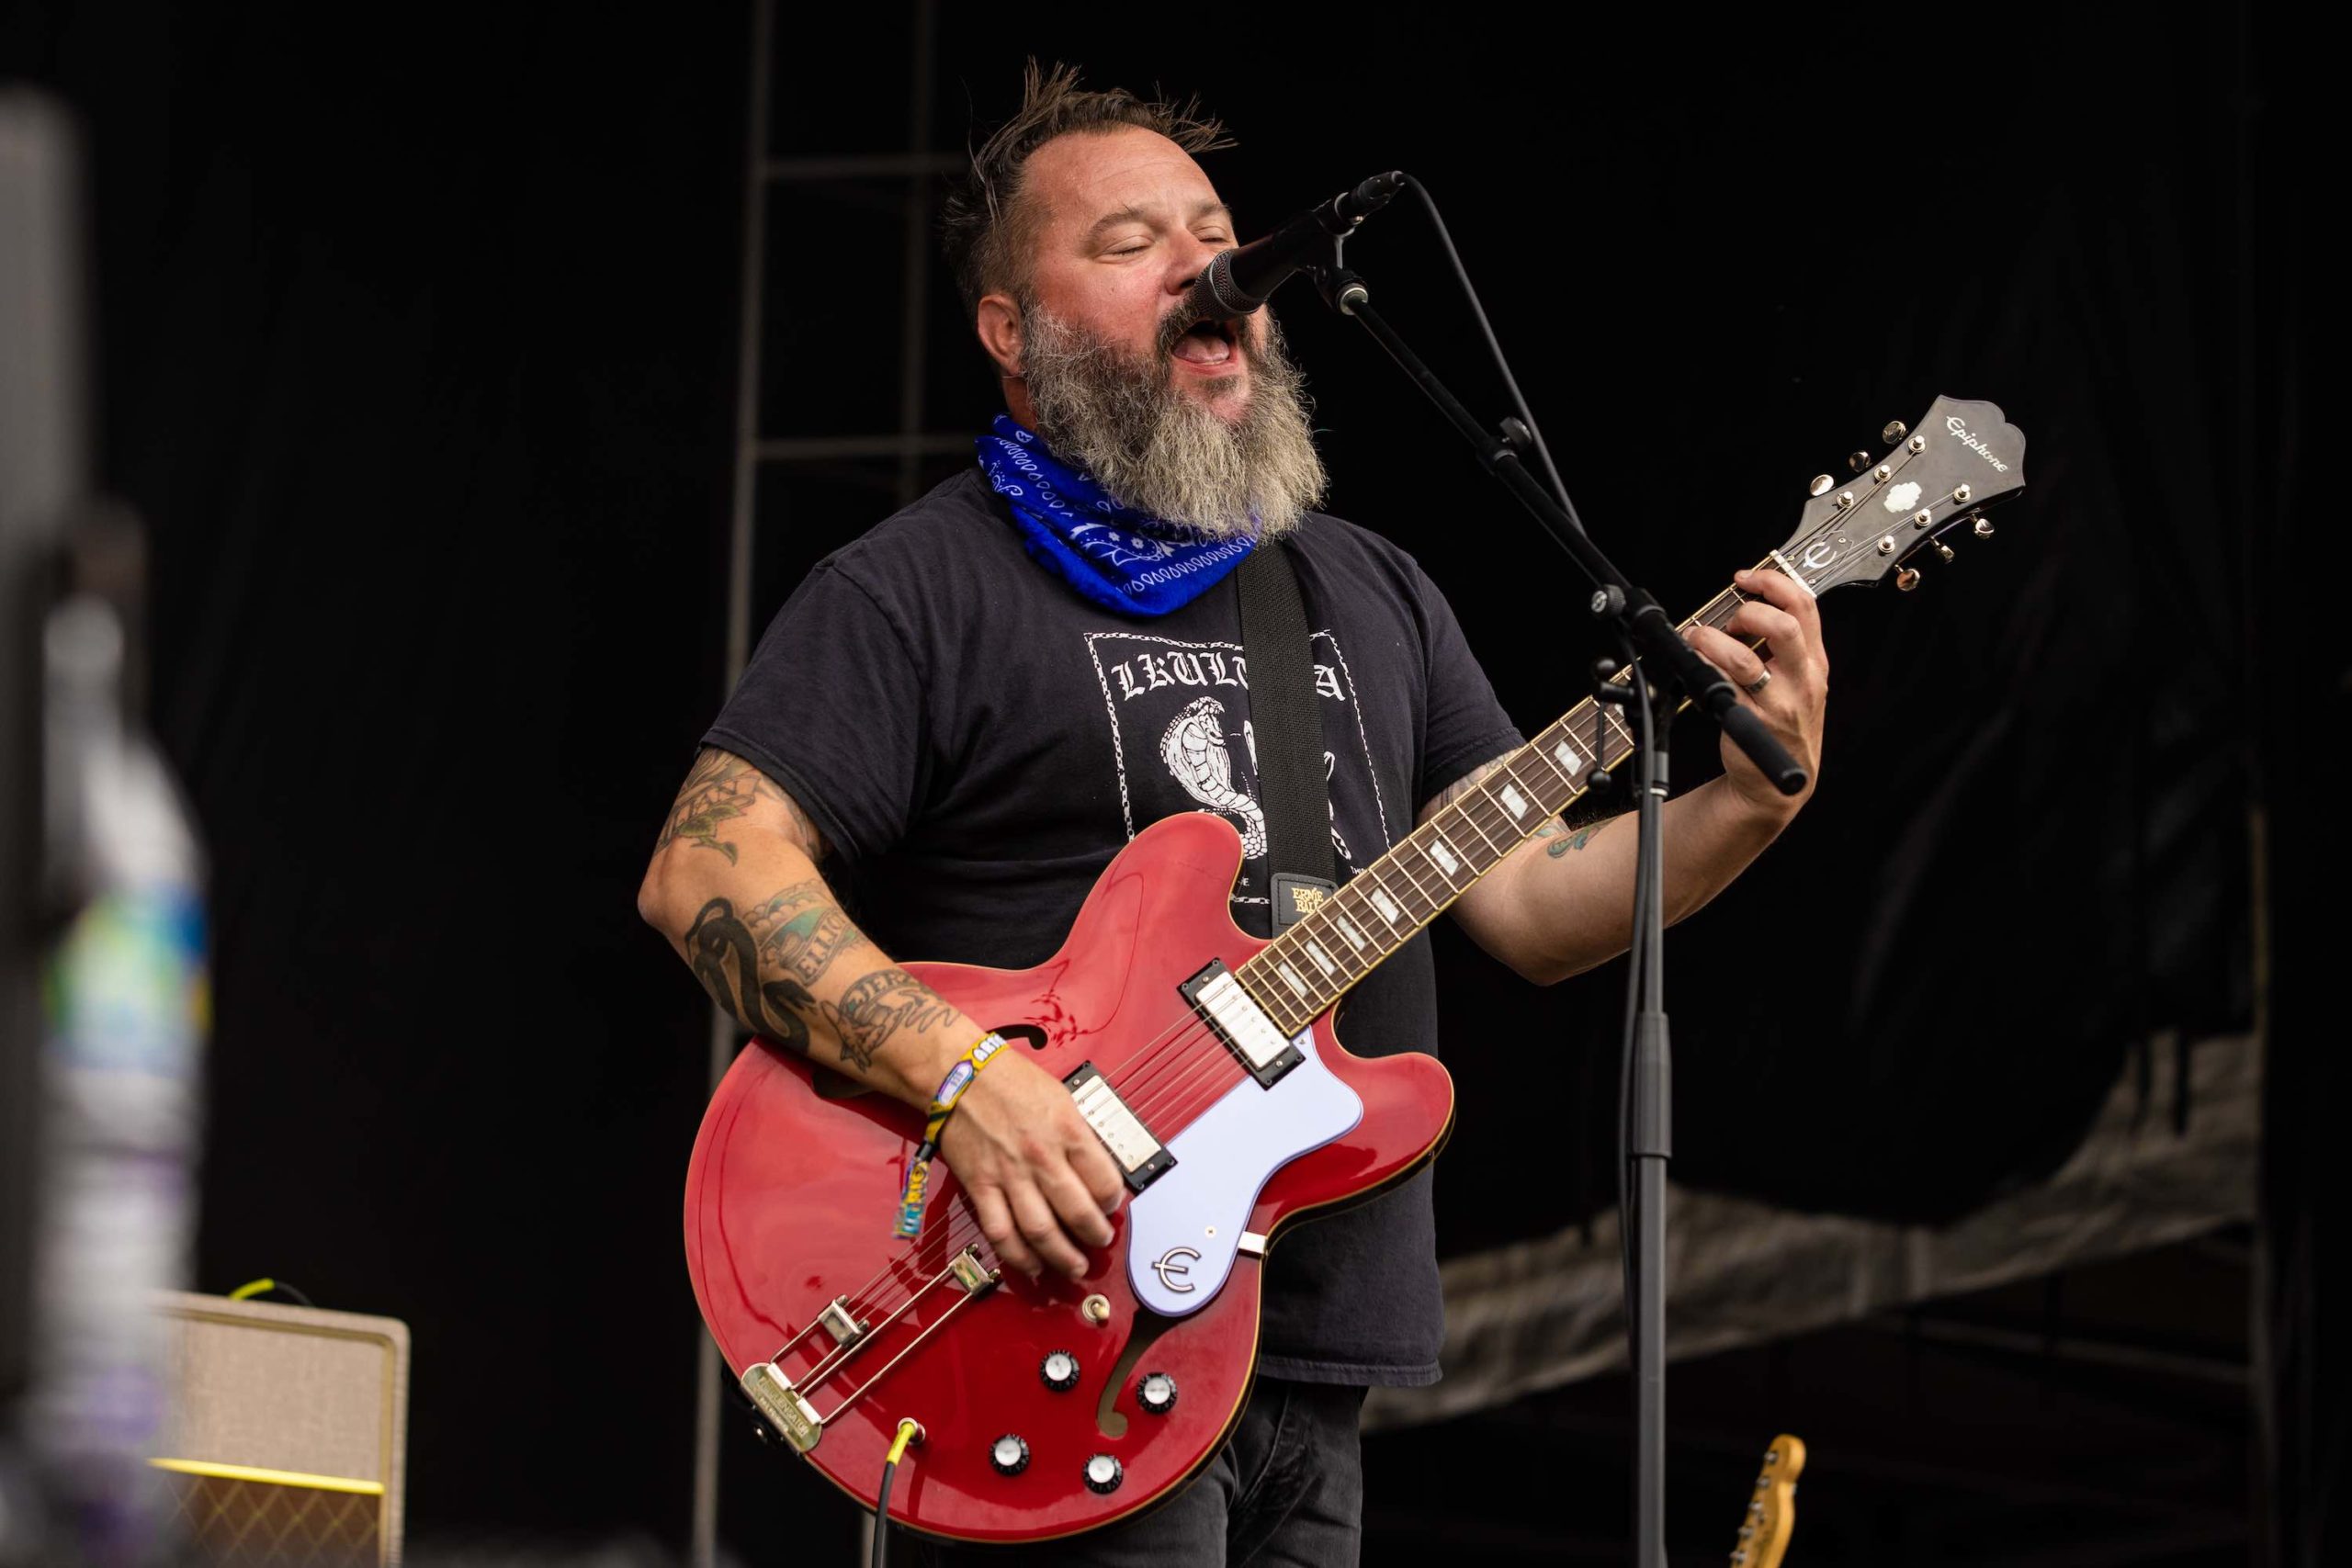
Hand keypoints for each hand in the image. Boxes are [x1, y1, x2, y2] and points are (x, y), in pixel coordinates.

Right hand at [936, 1051, 1126, 1279]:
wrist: (960, 1075)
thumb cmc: (1012, 1081)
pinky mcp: (980, 1187)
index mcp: (1068, 1131)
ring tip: (1075, 1266)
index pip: (1105, 1182)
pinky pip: (1002, 1233)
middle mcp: (1042, 1157)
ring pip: (1042, 1232)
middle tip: (1101, 1240)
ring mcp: (1009, 1175)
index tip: (1112, 1206)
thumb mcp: (1062, 1099)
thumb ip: (1079, 1137)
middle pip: (1078, 1213)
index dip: (1114, 1201)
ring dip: (1063, 1257)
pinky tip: (1034, 1266)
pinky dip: (1019, 1257)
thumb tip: (1097, 1171)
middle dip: (1096, 1235)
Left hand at [1685, 568, 1827, 815]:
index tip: (1746, 578)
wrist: (1775, 782)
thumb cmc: (1783, 723)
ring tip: (1699, 638)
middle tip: (1729, 620)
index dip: (1773, 582)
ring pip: (1745, 659)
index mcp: (1814, 661)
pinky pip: (1722, 687)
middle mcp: (1801, 680)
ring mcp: (1776, 703)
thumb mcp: (1798, 681)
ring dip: (1713, 640)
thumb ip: (1784, 645)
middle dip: (1749, 612)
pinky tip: (1696, 666)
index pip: (1805, 605)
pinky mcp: (1749, 722)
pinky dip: (1704, 669)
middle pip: (1784, 627)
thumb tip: (1746, 605)